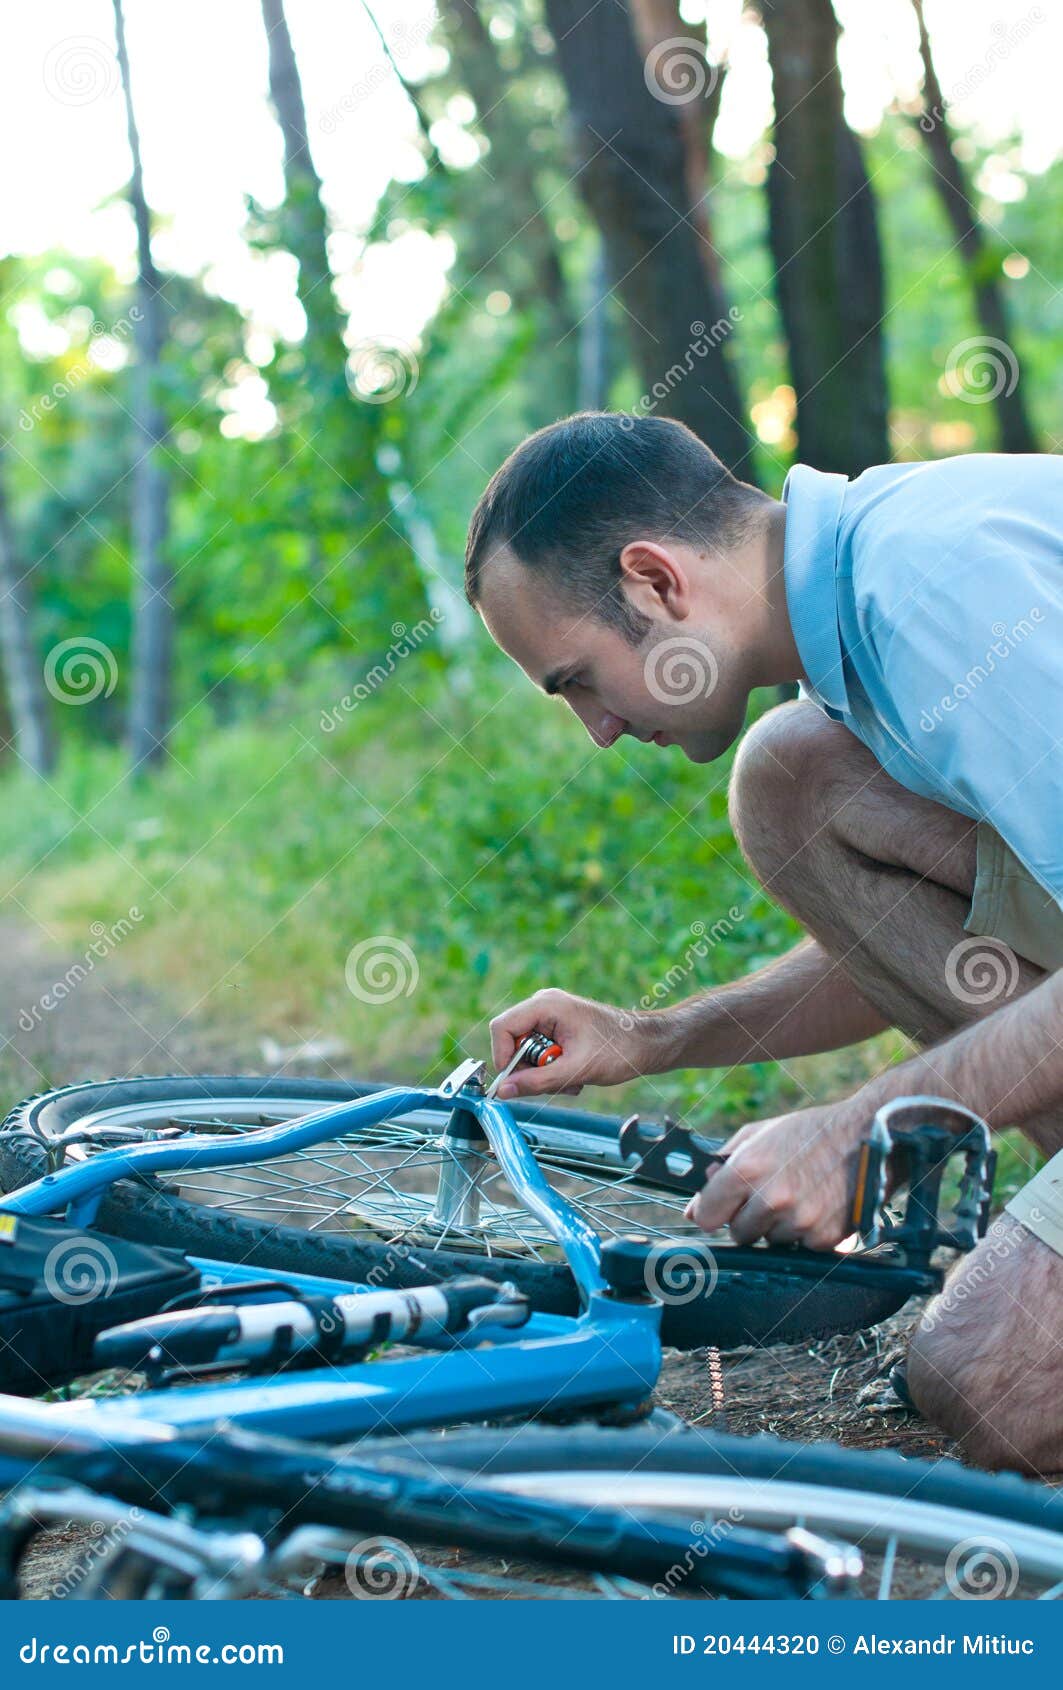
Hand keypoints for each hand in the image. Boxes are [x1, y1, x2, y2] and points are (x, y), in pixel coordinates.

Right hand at [489, 988, 654, 1098]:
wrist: (647, 1044)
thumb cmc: (619, 1050)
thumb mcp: (575, 1071)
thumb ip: (537, 1082)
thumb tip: (503, 1091)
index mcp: (546, 1005)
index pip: (502, 1027)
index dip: (502, 1057)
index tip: (515, 1082)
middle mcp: (544, 1006)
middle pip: (513, 1042)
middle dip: (531, 1069)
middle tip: (555, 1082)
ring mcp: (551, 1016)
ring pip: (527, 1052)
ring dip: (545, 1073)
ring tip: (572, 1079)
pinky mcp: (558, 1027)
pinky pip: (541, 1052)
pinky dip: (554, 1069)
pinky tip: (575, 1074)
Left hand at [685, 1101, 866, 1250]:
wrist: (870, 1136)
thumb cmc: (812, 1132)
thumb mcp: (760, 1133)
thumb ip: (724, 1163)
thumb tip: (697, 1196)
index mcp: (748, 1169)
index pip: (705, 1216)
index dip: (710, 1212)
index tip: (717, 1209)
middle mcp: (772, 1199)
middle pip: (737, 1234)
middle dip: (747, 1219)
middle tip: (768, 1196)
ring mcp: (800, 1222)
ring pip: (770, 1242)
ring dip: (778, 1226)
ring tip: (799, 1195)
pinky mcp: (825, 1238)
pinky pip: (800, 1247)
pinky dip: (806, 1233)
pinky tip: (818, 1206)